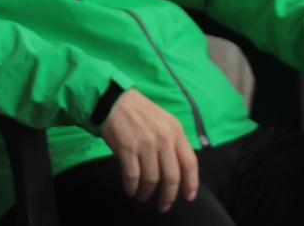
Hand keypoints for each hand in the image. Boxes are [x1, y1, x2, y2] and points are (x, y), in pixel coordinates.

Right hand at [100, 88, 198, 212]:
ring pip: (152, 179)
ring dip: (147, 193)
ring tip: (143, 197)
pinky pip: (132, 175)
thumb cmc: (138, 111)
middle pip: (172, 176)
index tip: (189, 197)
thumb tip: (178, 169)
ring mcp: (145, 143)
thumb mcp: (163, 120)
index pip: (190, 163)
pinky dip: (132, 187)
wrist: (112, 98)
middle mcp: (163, 138)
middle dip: (168, 196)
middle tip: (164, 206)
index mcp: (175, 130)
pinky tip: (130, 190)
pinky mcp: (126, 147)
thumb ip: (173, 141)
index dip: (191, 183)